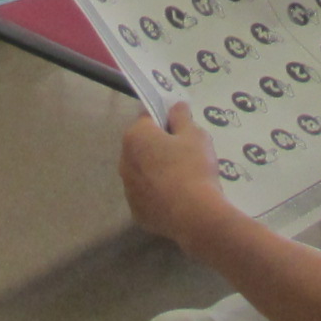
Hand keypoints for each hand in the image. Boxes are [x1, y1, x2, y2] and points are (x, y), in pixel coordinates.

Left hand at [120, 104, 226, 245]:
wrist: (195, 214)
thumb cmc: (193, 167)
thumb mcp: (195, 135)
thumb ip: (182, 117)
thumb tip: (175, 106)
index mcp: (135, 137)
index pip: (148, 119)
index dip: (165, 121)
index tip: (182, 130)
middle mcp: (124, 161)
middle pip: (142, 146)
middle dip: (159, 147)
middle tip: (185, 155)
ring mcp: (128, 189)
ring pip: (143, 173)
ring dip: (156, 172)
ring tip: (183, 179)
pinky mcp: (136, 212)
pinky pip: (147, 196)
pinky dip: (158, 195)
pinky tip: (177, 199)